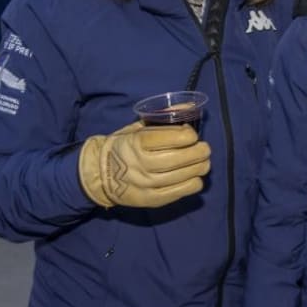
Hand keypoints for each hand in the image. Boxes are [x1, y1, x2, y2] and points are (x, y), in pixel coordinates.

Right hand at [78, 121, 209, 207]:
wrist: (100, 174)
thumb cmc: (125, 146)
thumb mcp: (138, 128)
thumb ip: (163, 117)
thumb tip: (190, 106)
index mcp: (134, 143)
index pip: (162, 139)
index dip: (184, 137)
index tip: (192, 135)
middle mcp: (138, 164)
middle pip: (174, 159)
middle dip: (196, 153)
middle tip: (206, 149)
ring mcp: (143, 184)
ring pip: (177, 177)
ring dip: (197, 169)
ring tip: (205, 163)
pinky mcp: (148, 200)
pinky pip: (175, 194)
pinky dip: (191, 186)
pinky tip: (196, 178)